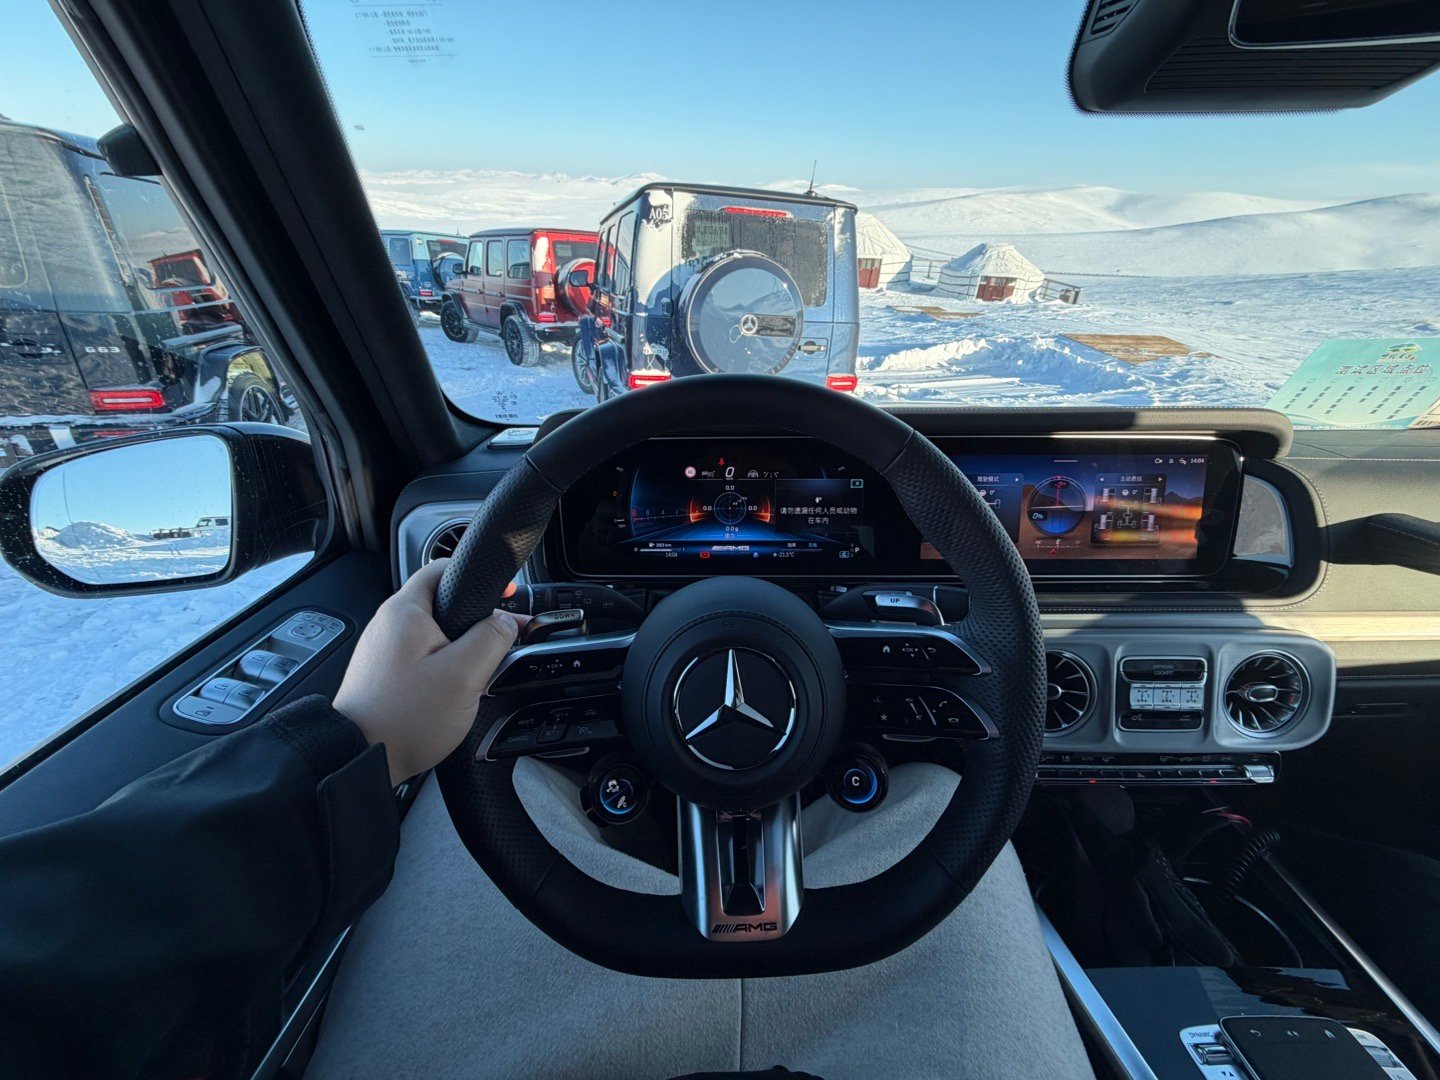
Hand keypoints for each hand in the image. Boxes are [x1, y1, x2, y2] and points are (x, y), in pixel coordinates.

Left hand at [334, 559, 520, 785]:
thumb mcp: (463, 675)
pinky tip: (456, 689)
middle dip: (477, 620)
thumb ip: (492, 640)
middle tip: (501, 640)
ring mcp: (384, 649)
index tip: (507, 593)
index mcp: (405, 611)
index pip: (443, 568)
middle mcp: (389, 624)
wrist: (361, 758)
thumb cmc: (404, 718)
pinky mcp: (385, 672)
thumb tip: (507, 622)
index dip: (481, 578)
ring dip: (462, 648)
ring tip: (480, 672)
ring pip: (435, 634)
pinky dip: (444, 666)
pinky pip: (424, 657)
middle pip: (443, 604)